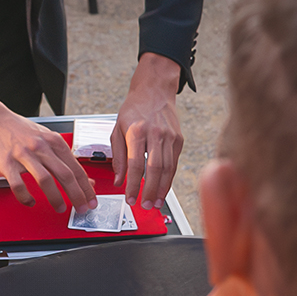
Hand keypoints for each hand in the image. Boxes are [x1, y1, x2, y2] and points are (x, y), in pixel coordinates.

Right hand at [0, 87, 96, 213]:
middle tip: (81, 208)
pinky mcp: (7, 164)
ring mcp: (24, 155)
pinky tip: (30, 202)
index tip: (91, 200)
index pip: (76, 168)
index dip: (86, 187)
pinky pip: (19, 186)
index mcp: (53, 141)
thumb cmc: (21, 131)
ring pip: (45, 181)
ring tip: (60, 207)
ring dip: (55, 198)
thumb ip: (65, 158)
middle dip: (77, 195)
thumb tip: (85, 179)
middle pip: (65, 175)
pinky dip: (26, 198)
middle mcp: (40, 147)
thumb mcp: (47, 139)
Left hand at [110, 53, 182, 210]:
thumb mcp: (117, 128)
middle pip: (154, 169)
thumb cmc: (134, 109)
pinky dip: (170, 178)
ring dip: (162, 189)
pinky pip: (174, 163)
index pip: (135, 164)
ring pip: (168, 168)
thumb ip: (118, 156)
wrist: (154, 90)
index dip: (133, 184)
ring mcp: (169, 136)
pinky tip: (164, 188)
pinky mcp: (179, 139)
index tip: (129, 197)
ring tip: (156, 202)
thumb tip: (118, 180)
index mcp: (136, 130)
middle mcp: (155, 133)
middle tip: (146, 205)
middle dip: (150, 191)